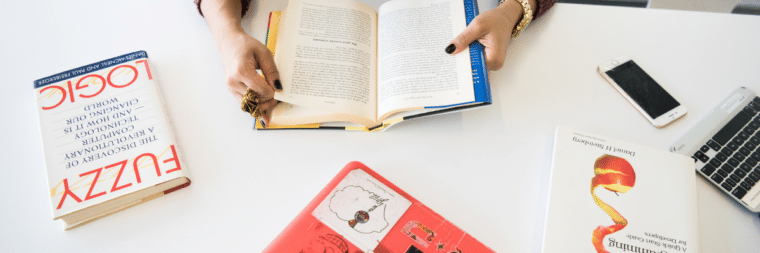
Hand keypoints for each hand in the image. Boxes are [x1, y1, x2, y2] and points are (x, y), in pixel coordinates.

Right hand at [201, 0, 281, 124]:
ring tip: (272, 101)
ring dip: (262, 105)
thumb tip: (279, 88)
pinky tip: (263, 108)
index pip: (261, 90)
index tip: (279, 88)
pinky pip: (244, 103)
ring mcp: (230, 87)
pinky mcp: (231, 89)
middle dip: (269, 101)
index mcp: (242, 71)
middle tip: (278, 97)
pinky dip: (255, 105)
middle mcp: (233, 81)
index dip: (273, 93)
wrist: (229, 43)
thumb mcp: (264, 54)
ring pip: (249, 104)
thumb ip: (272, 72)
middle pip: (255, 100)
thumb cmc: (246, 46)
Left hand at [446, 0, 529, 69]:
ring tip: (464, 44)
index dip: (461, 64)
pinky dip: (470, 53)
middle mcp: (495, 63)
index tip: (451, 61)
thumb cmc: (496, 20)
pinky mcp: (489, 59)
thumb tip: (451, 50)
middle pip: (473, 67)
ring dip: (466, 55)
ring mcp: (492, 62)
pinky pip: (476, 59)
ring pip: (473, 63)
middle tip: (455, 48)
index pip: (473, 68)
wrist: (504, 17)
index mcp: (494, 58)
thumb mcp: (477, 26)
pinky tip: (468, 46)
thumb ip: (464, 38)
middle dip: (462, 58)